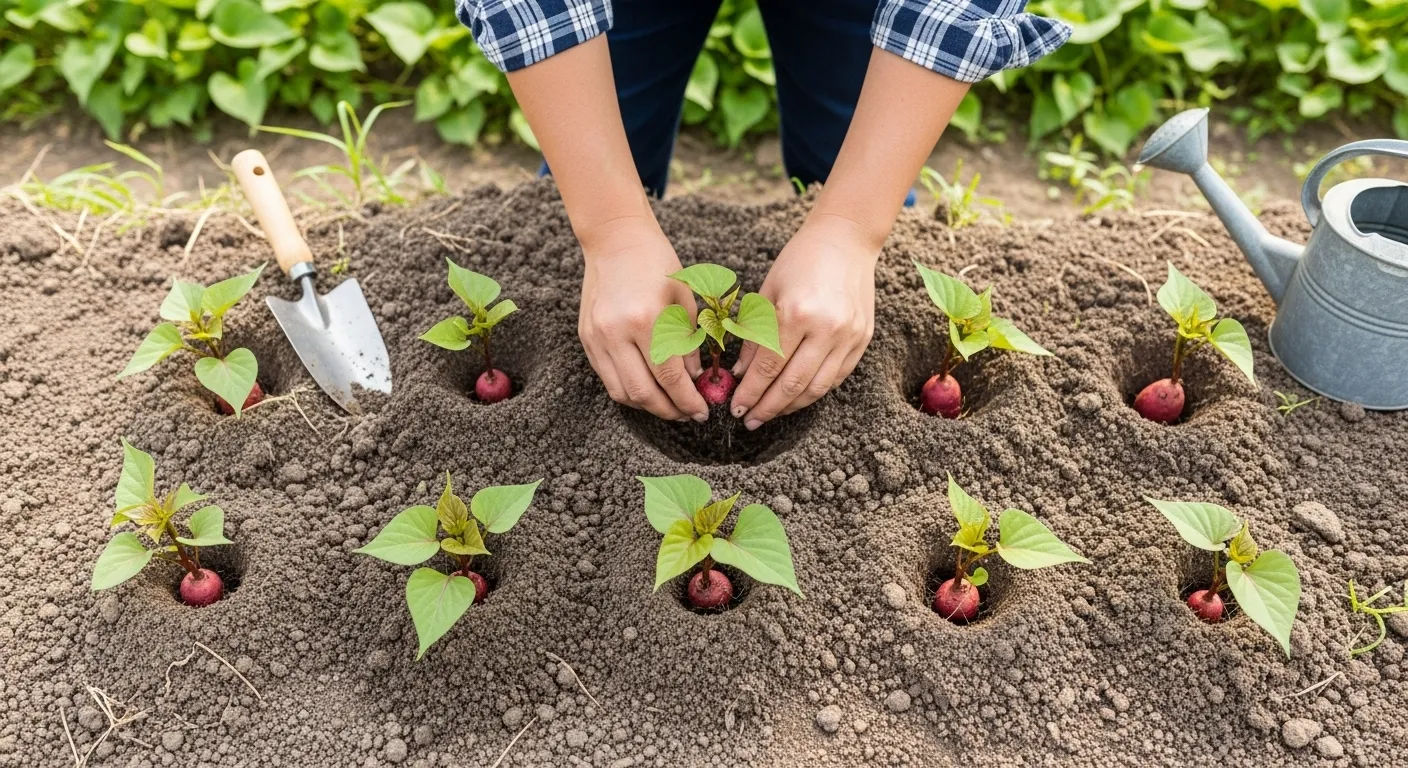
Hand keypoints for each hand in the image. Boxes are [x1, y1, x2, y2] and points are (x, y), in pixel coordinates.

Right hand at [578, 216, 708, 421]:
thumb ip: (689, 345)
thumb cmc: (657, 263)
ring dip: (647, 405)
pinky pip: (607, 377)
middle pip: (642, 393)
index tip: (702, 411)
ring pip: (621, 392)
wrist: (615, 238)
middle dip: (668, 411)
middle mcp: (616, 332)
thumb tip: (694, 381)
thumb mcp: (684, 300)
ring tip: (668, 403)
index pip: (669, 376)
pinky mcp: (586, 338)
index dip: (687, 400)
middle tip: (687, 414)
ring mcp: (596, 337)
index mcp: (646, 319)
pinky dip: (628, 389)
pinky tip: (647, 386)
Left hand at [730, 214, 877, 427]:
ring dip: (791, 406)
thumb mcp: (767, 293)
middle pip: (792, 384)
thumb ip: (754, 336)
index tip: (737, 408)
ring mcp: (848, 336)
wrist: (846, 239)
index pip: (768, 367)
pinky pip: (836, 377)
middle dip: (768, 407)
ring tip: (771, 414)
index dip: (750, 392)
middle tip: (750, 420)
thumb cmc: (799, 261)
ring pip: (817, 388)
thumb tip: (741, 375)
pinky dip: (814, 391)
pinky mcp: (863, 339)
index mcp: (795, 312)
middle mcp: (826, 328)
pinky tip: (796, 397)